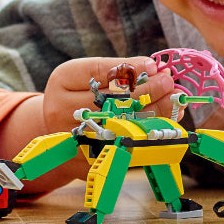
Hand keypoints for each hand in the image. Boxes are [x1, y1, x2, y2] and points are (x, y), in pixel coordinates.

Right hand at [42, 55, 176, 133]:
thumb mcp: (87, 76)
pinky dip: (146, 133)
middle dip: (146, 89)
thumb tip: (155, 70)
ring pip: (121, 123)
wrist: (53, 130)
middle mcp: (62, 108)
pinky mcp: (86, 157)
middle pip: (111, 99)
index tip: (154, 66)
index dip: (130, 68)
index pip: (99, 71)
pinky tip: (162, 122)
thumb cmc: (76, 96)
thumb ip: (117, 72)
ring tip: (171, 100)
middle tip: (168, 82)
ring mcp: (74, 135)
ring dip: (152, 111)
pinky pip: (122, 144)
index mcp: (62, 81)